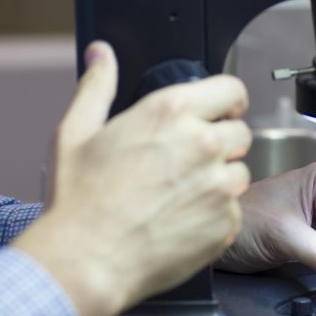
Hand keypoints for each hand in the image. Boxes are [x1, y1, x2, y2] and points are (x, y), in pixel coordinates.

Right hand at [13, 42, 250, 315]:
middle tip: (188, 163)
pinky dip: (215, 218)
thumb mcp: (76, 131)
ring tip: (181, 196)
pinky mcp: (225, 223)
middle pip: (240, 132)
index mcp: (171, 112)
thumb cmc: (80, 200)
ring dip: (220, 181)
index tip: (221, 112)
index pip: (231, 90)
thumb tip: (101, 55)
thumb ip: (97, 85)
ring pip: (240, 173)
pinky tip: (182, 222)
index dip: (228, 101)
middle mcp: (202, 143)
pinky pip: (234, 213)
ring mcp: (218, 185)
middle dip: (220, 143)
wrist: (86, 260)